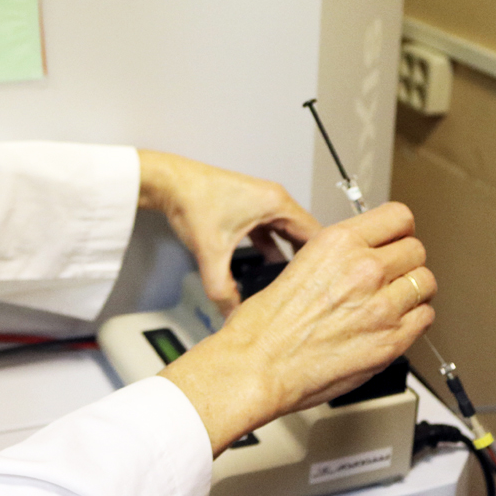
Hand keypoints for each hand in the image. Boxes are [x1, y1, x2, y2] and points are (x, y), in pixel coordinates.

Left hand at [137, 150, 321, 315]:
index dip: (324, 261)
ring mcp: (261, 203)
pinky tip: (266, 269)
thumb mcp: (211, 252)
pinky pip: (270, 231)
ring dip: (288, 257)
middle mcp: (274, 200)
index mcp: (276, 203)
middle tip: (312, 289)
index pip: (315, 235)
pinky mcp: (248, 208)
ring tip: (291, 283)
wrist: (168, 182)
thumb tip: (232, 314)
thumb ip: (222, 289)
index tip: (327, 283)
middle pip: (304, 235)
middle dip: (307, 262)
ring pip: (286, 234)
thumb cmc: (191, 201)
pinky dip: (271, 249)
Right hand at [158, 202, 435, 454]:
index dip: (398, 230)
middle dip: (405, 261)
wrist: (259, 364)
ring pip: (426, 282)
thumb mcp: (300, 265)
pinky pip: (425, 318)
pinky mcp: (391, 340)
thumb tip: (364, 255)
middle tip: (393, 274)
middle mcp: (364, 268)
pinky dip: (415, 319)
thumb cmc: (266, 324)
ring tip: (396, 300)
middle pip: (416, 249)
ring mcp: (382, 305)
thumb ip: (339, 257)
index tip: (394, 239)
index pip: (399, 217)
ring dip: (413, 290)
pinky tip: (395, 323)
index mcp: (338, 243)